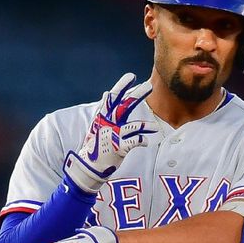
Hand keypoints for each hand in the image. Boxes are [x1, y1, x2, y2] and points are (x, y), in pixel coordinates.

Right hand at [64, 73, 158, 192]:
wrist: (89, 166)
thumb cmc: (95, 144)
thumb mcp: (98, 124)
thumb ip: (105, 110)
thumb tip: (107, 93)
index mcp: (102, 117)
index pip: (112, 98)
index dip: (122, 86)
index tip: (131, 76)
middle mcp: (108, 124)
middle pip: (123, 107)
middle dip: (136, 96)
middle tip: (148, 86)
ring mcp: (113, 136)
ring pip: (132, 126)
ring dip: (145, 125)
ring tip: (154, 127)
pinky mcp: (118, 148)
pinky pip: (134, 141)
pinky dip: (142, 140)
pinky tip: (147, 141)